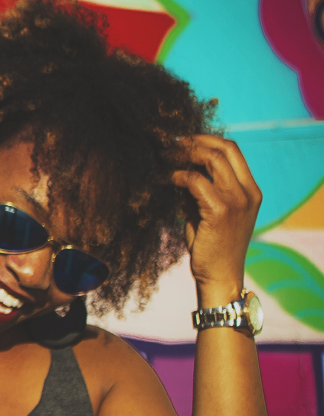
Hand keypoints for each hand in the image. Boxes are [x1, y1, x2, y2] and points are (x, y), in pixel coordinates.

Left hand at [170, 136, 261, 305]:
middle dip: (194, 140)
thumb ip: (201, 191)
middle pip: (224, 148)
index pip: (232, 149)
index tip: (182, 140)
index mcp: (251, 191)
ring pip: (211, 159)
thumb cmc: (211, 247)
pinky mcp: (221, 211)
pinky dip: (177, 175)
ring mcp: (237, 201)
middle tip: (169, 143)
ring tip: (163, 157)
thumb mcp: (208, 212)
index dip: (206, 139)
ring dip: (183, 154)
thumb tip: (178, 169)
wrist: (220, 277)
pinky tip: (163, 179)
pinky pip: (196, 181)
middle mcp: (248, 193)